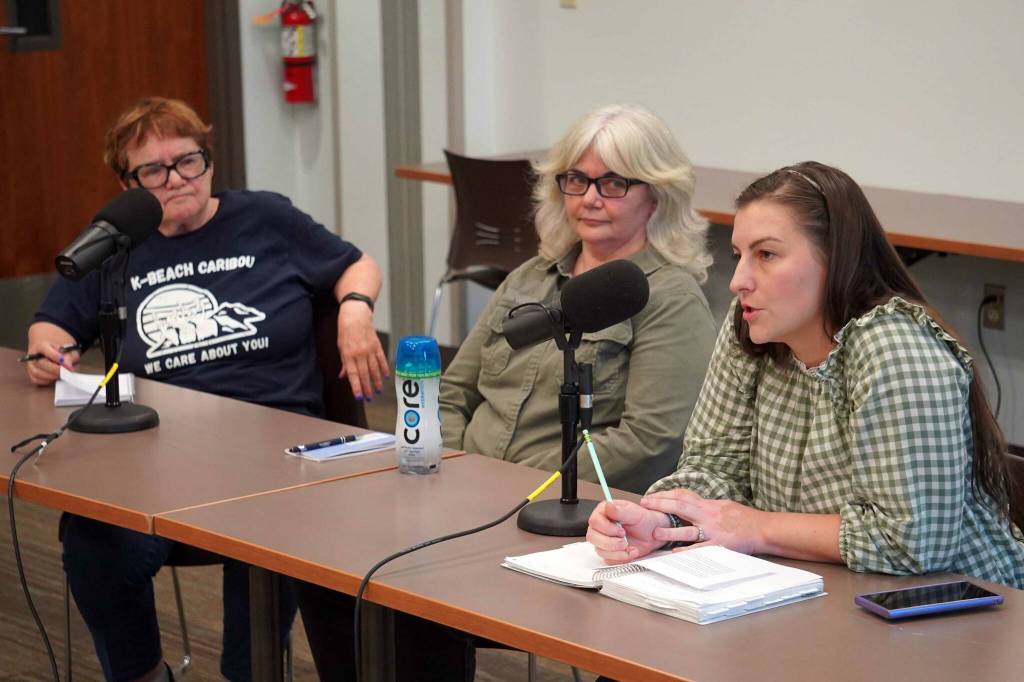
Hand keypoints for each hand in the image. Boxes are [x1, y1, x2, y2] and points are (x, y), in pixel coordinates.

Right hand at [25, 323, 79, 385]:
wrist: (50, 346)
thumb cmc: (60, 348)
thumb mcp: (68, 348)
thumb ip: (69, 355)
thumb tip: (68, 365)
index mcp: (41, 345)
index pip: (46, 351)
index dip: (57, 358)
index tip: (68, 365)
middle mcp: (33, 355)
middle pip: (41, 363)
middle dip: (55, 370)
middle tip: (66, 372)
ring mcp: (30, 365)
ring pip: (37, 373)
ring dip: (51, 376)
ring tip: (62, 375)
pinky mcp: (31, 373)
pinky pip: (36, 380)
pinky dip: (46, 381)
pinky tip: (55, 378)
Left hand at [336, 300, 388, 399]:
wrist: (355, 314)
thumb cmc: (345, 330)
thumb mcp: (340, 347)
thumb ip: (344, 363)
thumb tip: (343, 376)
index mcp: (349, 355)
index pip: (353, 375)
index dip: (356, 387)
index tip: (359, 397)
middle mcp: (360, 353)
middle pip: (365, 374)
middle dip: (367, 388)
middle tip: (369, 398)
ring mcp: (370, 349)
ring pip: (374, 369)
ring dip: (376, 381)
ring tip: (377, 391)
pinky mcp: (377, 345)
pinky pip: (381, 360)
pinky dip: (384, 369)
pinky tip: (385, 377)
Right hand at [586, 500, 669, 563]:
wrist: (653, 533)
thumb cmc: (644, 520)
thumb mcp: (634, 513)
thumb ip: (620, 510)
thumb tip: (608, 505)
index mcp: (604, 512)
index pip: (594, 521)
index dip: (607, 528)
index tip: (621, 531)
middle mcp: (601, 526)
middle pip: (593, 537)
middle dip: (610, 542)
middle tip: (624, 541)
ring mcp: (603, 540)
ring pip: (600, 550)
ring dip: (617, 551)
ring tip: (630, 547)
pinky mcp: (608, 552)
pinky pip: (608, 559)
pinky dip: (621, 558)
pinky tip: (631, 551)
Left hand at [640, 489, 764, 554]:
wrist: (763, 528)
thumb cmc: (745, 518)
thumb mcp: (724, 506)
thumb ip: (707, 507)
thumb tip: (692, 505)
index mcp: (708, 505)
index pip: (683, 497)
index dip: (665, 496)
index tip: (650, 497)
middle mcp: (708, 515)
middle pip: (680, 507)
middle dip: (661, 505)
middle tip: (644, 505)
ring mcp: (713, 530)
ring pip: (688, 529)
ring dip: (670, 530)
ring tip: (655, 532)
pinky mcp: (719, 545)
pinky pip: (700, 548)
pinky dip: (688, 551)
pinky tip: (676, 553)